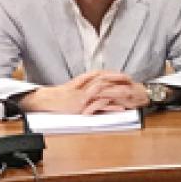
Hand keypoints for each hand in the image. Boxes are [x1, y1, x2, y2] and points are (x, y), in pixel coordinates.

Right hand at [21, 71, 143, 113]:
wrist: (49, 100)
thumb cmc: (63, 93)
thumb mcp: (76, 84)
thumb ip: (88, 79)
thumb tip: (101, 75)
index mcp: (83, 81)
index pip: (102, 74)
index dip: (114, 74)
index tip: (126, 75)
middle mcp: (84, 87)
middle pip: (104, 80)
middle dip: (119, 80)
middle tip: (131, 80)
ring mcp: (84, 97)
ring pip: (103, 91)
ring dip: (117, 91)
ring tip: (129, 92)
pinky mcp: (83, 106)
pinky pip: (98, 106)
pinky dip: (110, 106)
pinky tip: (120, 107)